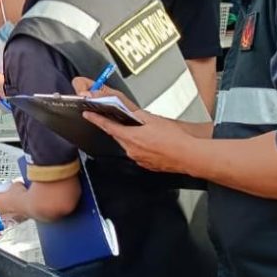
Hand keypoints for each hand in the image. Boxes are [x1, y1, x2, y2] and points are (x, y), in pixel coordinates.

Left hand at [0, 181, 26, 218]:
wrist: (31, 205)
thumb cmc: (21, 195)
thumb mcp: (15, 185)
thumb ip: (12, 186)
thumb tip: (15, 187)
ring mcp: (4, 217)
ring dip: (0, 208)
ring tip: (5, 203)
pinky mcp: (13, 221)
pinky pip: (8, 216)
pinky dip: (10, 213)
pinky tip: (14, 210)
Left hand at [71, 77, 195, 173]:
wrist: (189, 156)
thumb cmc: (174, 139)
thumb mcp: (154, 120)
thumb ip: (137, 115)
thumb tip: (128, 111)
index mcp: (131, 138)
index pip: (108, 127)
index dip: (96, 119)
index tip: (87, 114)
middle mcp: (132, 150)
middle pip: (118, 136)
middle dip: (118, 128)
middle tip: (122, 121)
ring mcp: (139, 159)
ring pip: (129, 145)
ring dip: (131, 137)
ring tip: (146, 132)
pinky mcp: (147, 165)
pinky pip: (138, 153)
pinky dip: (141, 147)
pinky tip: (152, 143)